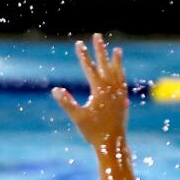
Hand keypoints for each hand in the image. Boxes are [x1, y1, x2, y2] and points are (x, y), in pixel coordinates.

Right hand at [51, 33, 128, 148]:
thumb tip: (55, 90)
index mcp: (99, 90)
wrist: (113, 142)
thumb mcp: (78, 117)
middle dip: (100, 50)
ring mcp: (118, 93)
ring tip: (117, 50)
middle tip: (97, 36)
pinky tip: (121, 72)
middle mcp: (110, 88)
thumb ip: (67, 102)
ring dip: (116, 60)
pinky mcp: (123, 100)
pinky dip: (121, 74)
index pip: (89, 68)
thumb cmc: (93, 131)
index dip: (83, 55)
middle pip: (105, 64)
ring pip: (117, 72)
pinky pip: (122, 82)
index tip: (79, 43)